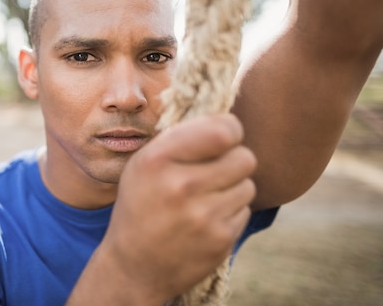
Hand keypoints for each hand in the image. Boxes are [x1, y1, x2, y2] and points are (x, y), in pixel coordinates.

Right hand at [97, 114, 255, 303]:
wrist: (134, 266)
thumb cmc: (142, 204)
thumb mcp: (144, 164)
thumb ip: (180, 138)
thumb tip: (224, 116)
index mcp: (158, 159)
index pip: (223, 130)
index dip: (230, 130)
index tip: (223, 137)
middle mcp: (180, 185)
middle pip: (244, 157)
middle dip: (234, 160)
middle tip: (216, 169)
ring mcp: (202, 216)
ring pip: (248, 184)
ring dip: (233, 187)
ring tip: (207, 197)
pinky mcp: (220, 239)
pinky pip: (245, 210)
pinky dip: (231, 211)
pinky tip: (207, 218)